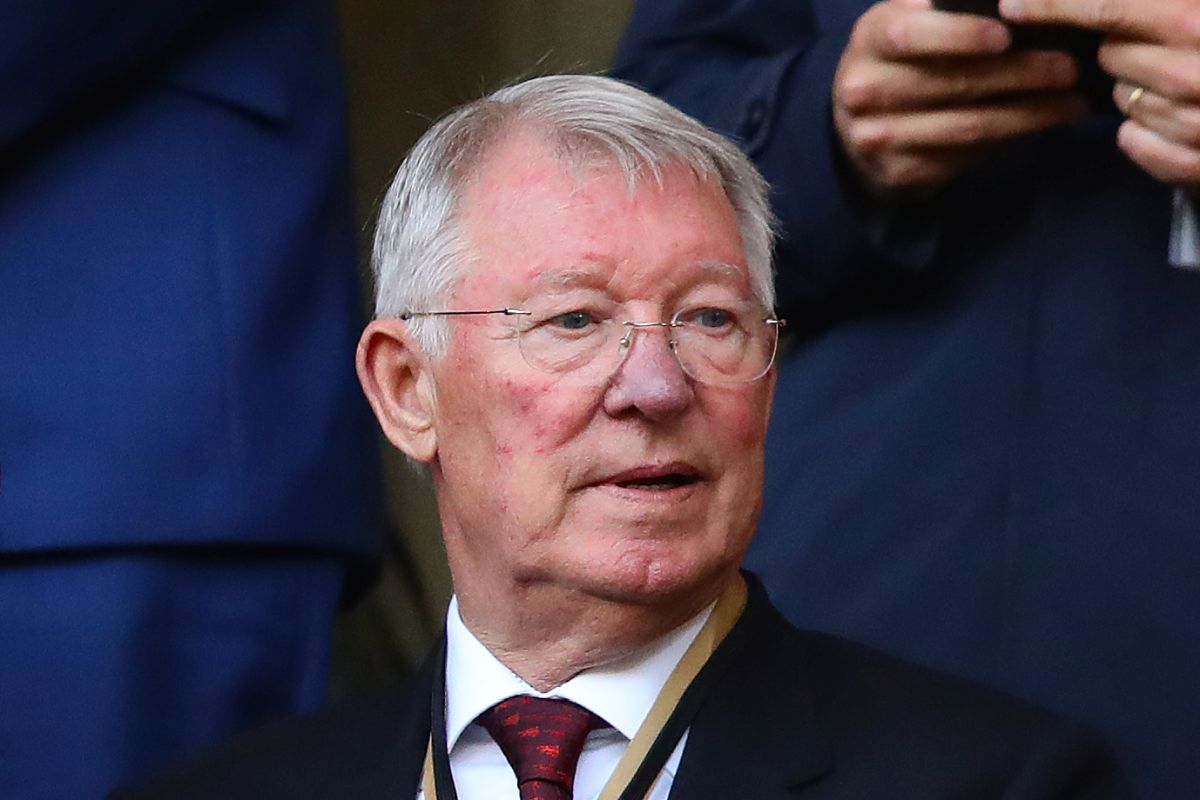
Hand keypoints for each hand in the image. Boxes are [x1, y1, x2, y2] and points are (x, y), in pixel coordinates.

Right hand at [834, 0, 1087, 193]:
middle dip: (1018, 75)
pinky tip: (1040, 125)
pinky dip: (1009, 141)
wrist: (853, 125)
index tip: (1006, 35)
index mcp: (869, 40)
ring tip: (1070, 101)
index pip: (909, 35)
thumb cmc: (898, 59)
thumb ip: (941, 4)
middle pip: (950, 84)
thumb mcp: (905, 20)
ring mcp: (877, 138)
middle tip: (1068, 67)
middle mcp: (863, 91)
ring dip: (1027, 114)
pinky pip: (964, 157)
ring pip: (965, 127)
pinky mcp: (898, 173)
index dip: (959, 35)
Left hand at [999, 0, 1199, 184]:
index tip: (1011, 4)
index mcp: (1193, 23)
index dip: (1054, 4)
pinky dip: (1144, 130)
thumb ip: (1151, 5)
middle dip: (1124, 49)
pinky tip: (1174, 118)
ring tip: (1183, 82)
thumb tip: (1102, 13)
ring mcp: (1191, 123)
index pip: (1109, 8)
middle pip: (1112, 56)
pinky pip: (1133, 140)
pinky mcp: (1192, 162)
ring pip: (1122, 99)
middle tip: (1160, 45)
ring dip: (1139, 89)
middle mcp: (1188, 74)